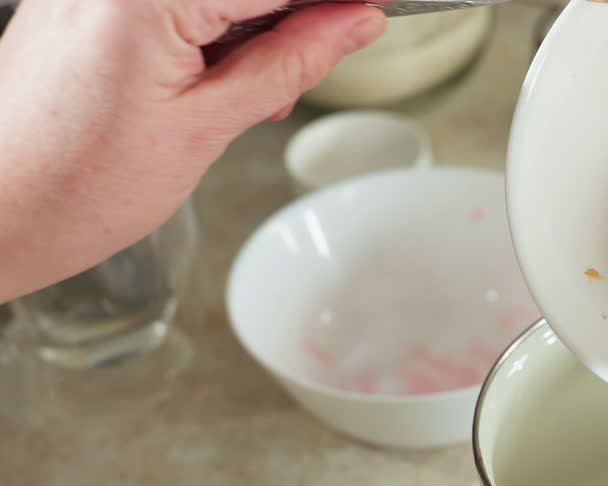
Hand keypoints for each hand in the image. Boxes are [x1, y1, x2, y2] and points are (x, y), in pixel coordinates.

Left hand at [0, 0, 385, 301]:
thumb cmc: (75, 185)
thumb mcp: (207, 126)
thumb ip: (289, 64)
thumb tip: (353, 21)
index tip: (374, 11)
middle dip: (293, 16)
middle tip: (320, 58)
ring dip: (254, 27)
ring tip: (256, 95)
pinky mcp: (84, 1)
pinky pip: (173, 1)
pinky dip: (211, 30)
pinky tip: (215, 82)